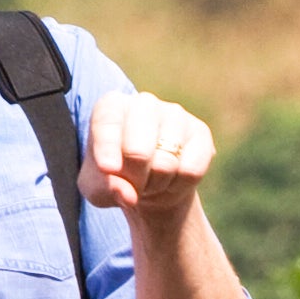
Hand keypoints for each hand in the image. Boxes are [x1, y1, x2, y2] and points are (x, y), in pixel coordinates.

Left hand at [85, 92, 216, 218]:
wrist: (151, 182)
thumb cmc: (117, 178)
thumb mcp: (99, 189)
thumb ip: (106, 189)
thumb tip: (128, 196)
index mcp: (111, 106)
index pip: (107, 124)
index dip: (107, 149)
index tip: (108, 169)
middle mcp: (144, 102)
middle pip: (137, 151)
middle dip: (134, 179)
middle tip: (134, 183)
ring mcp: (175, 114)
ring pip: (165, 164)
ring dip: (156, 184)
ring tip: (151, 180)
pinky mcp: (200, 132)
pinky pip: (190, 170)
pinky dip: (178, 185)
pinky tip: (172, 179)